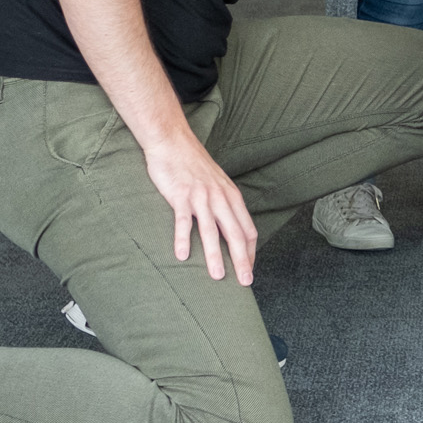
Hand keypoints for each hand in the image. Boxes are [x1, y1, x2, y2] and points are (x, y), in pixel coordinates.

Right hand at [143, 137, 257, 284]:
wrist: (172, 141)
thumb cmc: (193, 164)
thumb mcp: (217, 183)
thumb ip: (223, 204)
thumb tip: (229, 227)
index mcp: (231, 196)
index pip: (247, 229)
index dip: (250, 251)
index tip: (249, 269)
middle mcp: (219, 198)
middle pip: (234, 233)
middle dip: (241, 260)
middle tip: (245, 281)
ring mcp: (200, 196)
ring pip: (210, 231)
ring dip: (214, 256)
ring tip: (217, 276)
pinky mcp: (180, 195)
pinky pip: (183, 221)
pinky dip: (183, 239)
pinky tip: (182, 256)